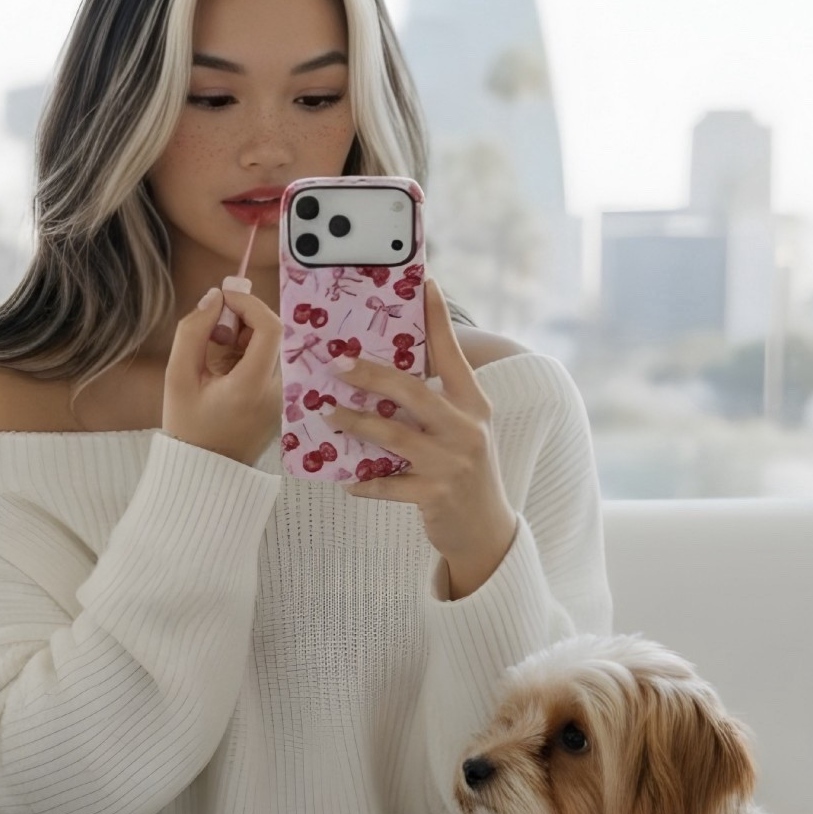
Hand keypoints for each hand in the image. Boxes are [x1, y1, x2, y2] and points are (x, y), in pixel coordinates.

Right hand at [163, 280, 282, 466]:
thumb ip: (192, 331)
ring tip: (216, 351)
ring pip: (274, 347)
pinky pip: (272, 364)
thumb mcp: (177, 377)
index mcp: (252, 386)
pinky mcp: (281, 402)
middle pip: (273, 334)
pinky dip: (251, 354)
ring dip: (246, 336)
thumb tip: (214, 297)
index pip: (269, 327)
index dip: (249, 303)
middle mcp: (277, 392)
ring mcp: (283, 398)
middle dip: (245, 319)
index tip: (224, 296)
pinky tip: (226, 369)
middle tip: (214, 330)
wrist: (205, 472)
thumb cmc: (187, 427)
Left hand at [325, 277, 518, 595]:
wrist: (486, 530)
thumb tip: (388, 372)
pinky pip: (388, 485)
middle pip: (414, 391)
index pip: (452, 354)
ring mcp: (451, 462)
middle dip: (371, 374)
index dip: (438, 319)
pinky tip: (344, 481)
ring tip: (326, 414)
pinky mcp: (434, 495)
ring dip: (355, 422)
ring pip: (393, 435)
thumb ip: (436, 402)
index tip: (425, 283)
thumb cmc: (465, 470)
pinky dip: (364, 482)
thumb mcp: (463, 429)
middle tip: (336, 364)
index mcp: (474, 404)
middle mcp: (466, 428)